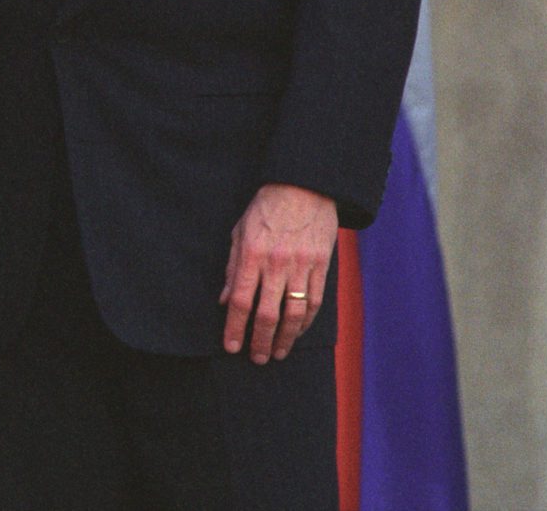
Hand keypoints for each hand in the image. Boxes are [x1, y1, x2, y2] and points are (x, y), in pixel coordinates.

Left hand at [219, 182, 336, 362]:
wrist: (303, 188)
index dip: (234, 327)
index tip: (231, 346)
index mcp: (252, 255)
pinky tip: (297, 333)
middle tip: (256, 358)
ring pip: (294, 314)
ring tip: (277, 353)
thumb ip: (233, 268)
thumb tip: (225, 300)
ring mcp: (301, 267)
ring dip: (285, 339)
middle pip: (267, 314)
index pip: (241, 301)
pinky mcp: (321, 267)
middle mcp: (277, 264)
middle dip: (260, 341)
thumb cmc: (265, 209)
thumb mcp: (239, 233)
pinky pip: (315, 303)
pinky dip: (306, 323)